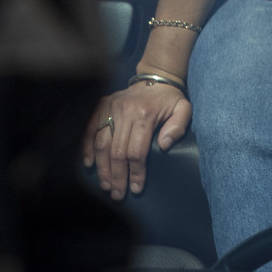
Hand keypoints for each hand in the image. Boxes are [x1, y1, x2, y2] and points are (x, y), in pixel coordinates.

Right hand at [82, 80, 191, 199]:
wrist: (156, 77)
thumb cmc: (170, 99)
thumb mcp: (183, 109)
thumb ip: (178, 127)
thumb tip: (165, 146)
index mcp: (144, 114)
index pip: (137, 151)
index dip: (136, 172)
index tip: (136, 188)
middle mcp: (124, 111)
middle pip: (117, 151)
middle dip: (117, 176)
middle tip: (118, 194)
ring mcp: (110, 107)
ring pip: (102, 143)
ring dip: (102, 167)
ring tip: (106, 185)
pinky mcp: (102, 105)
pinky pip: (90, 128)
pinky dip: (87, 147)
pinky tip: (89, 164)